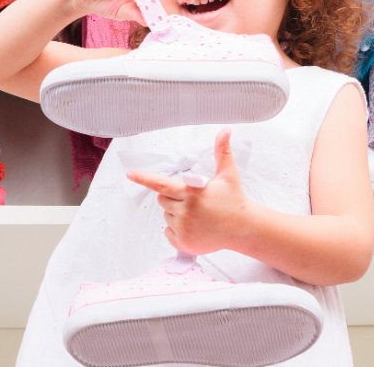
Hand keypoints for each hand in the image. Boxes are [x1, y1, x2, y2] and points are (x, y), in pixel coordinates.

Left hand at [127, 129, 250, 255]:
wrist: (244, 229)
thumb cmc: (234, 199)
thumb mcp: (228, 174)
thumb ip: (222, 151)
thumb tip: (225, 130)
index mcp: (191, 193)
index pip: (161, 183)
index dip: (144, 178)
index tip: (130, 173)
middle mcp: (185, 211)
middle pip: (162, 199)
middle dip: (172, 196)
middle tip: (192, 199)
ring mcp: (183, 229)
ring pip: (166, 216)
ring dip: (176, 213)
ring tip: (198, 214)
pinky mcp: (183, 244)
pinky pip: (168, 233)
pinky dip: (176, 229)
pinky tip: (194, 227)